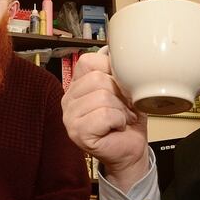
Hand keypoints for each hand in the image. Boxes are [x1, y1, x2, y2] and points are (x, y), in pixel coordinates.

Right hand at [62, 53, 148, 190]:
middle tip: (125, 107)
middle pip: (97, 79)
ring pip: (102, 96)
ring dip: (120, 109)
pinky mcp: (77, 132)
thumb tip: (114, 49)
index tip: (122, 87)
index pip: (88, 61)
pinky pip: (104, 115)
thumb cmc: (127, 121)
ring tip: (122, 118)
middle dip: (120, 93)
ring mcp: (70, 117)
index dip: (112, 71)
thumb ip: (115, 69)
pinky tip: (117, 127)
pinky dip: (119, 120)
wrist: (130, 150)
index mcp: (77, 85)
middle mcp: (68, 99)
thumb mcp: (124, 88)